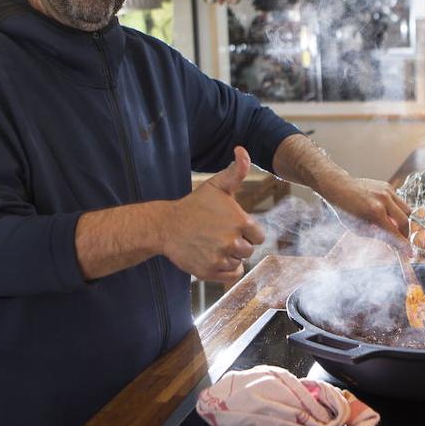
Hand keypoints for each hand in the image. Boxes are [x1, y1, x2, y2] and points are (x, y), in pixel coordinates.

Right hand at [162, 147, 265, 282]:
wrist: (166, 226)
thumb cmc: (194, 206)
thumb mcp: (216, 186)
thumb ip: (236, 171)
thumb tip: (242, 150)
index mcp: (239, 221)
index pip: (258, 235)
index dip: (247, 231)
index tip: (232, 226)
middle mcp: (232, 241)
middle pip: (249, 250)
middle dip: (238, 243)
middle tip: (219, 235)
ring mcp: (220, 258)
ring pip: (239, 262)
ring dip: (230, 256)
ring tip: (213, 244)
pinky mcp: (210, 272)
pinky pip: (231, 276)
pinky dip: (226, 270)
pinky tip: (215, 257)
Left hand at [319, 176, 411, 250]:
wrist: (340, 187)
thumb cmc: (346, 210)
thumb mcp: (359, 229)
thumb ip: (378, 235)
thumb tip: (393, 244)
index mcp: (375, 213)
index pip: (395, 233)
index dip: (403, 245)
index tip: (409, 253)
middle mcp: (383, 200)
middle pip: (405, 221)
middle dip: (405, 234)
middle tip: (400, 240)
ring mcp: (387, 191)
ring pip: (406, 210)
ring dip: (402, 221)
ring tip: (393, 226)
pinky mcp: (388, 186)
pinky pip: (399, 201)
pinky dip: (396, 210)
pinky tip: (386, 212)